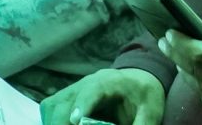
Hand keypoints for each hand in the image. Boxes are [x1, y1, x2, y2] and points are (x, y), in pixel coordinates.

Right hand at [41, 69, 166, 124]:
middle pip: (65, 101)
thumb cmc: (144, 96)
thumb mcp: (151, 112)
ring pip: (52, 105)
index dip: (82, 105)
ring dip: (54, 122)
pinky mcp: (67, 96)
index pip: (91, 91)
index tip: (76, 120)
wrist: (137, 80)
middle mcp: (86, 82)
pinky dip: (51, 120)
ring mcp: (74, 88)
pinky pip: (50, 108)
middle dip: (63, 122)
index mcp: (109, 82)